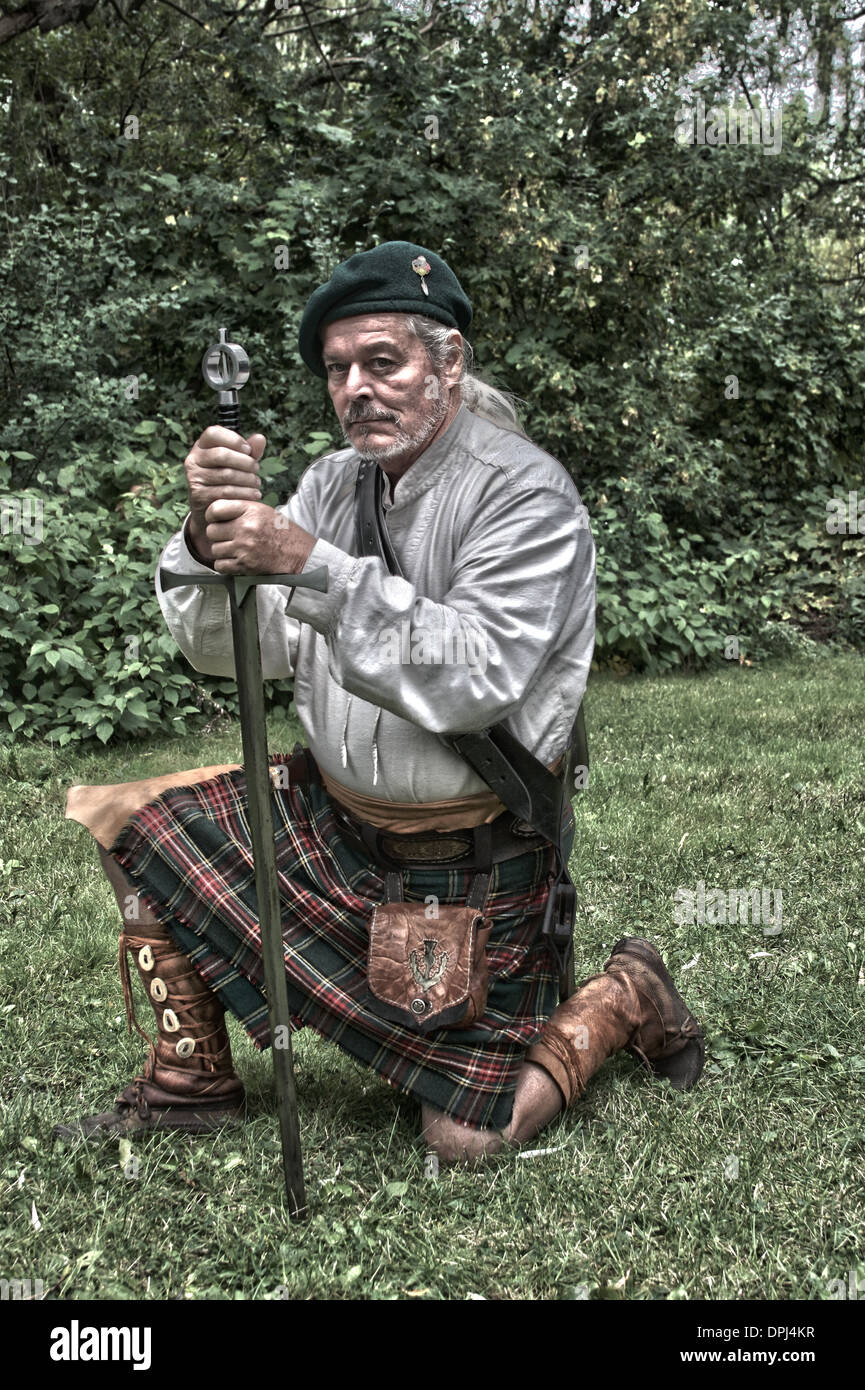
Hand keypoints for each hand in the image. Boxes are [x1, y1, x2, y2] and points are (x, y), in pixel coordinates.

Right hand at [184, 426, 264, 555]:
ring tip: (257, 483)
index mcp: (201, 446)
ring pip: (226, 474)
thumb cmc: (227, 480)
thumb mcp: (239, 462)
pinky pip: (225, 492)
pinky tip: (254, 494)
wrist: (212, 508)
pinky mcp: (199, 495)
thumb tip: (260, 438)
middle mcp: (193, 459)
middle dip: (245, 462)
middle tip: (256, 469)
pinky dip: (244, 493)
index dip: (233, 439)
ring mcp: (194, 477)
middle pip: (221, 454)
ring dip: (247, 479)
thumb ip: (250, 450)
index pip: (213, 433)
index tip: (248, 450)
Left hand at [204, 499, 316, 575]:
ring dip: (222, 551)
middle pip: (212, 531)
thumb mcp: (263, 511)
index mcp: (250, 510)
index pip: (215, 509)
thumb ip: (240, 509)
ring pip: (214, 549)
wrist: (299, 554)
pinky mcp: (245, 565)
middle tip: (228, 537)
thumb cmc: (281, 532)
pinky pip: (220, 565)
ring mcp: (245, 547)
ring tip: (235, 549)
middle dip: (217, 535)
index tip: (215, 520)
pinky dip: (224, 565)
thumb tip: (215, 511)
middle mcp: (246, 528)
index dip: (212, 515)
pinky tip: (234, 560)